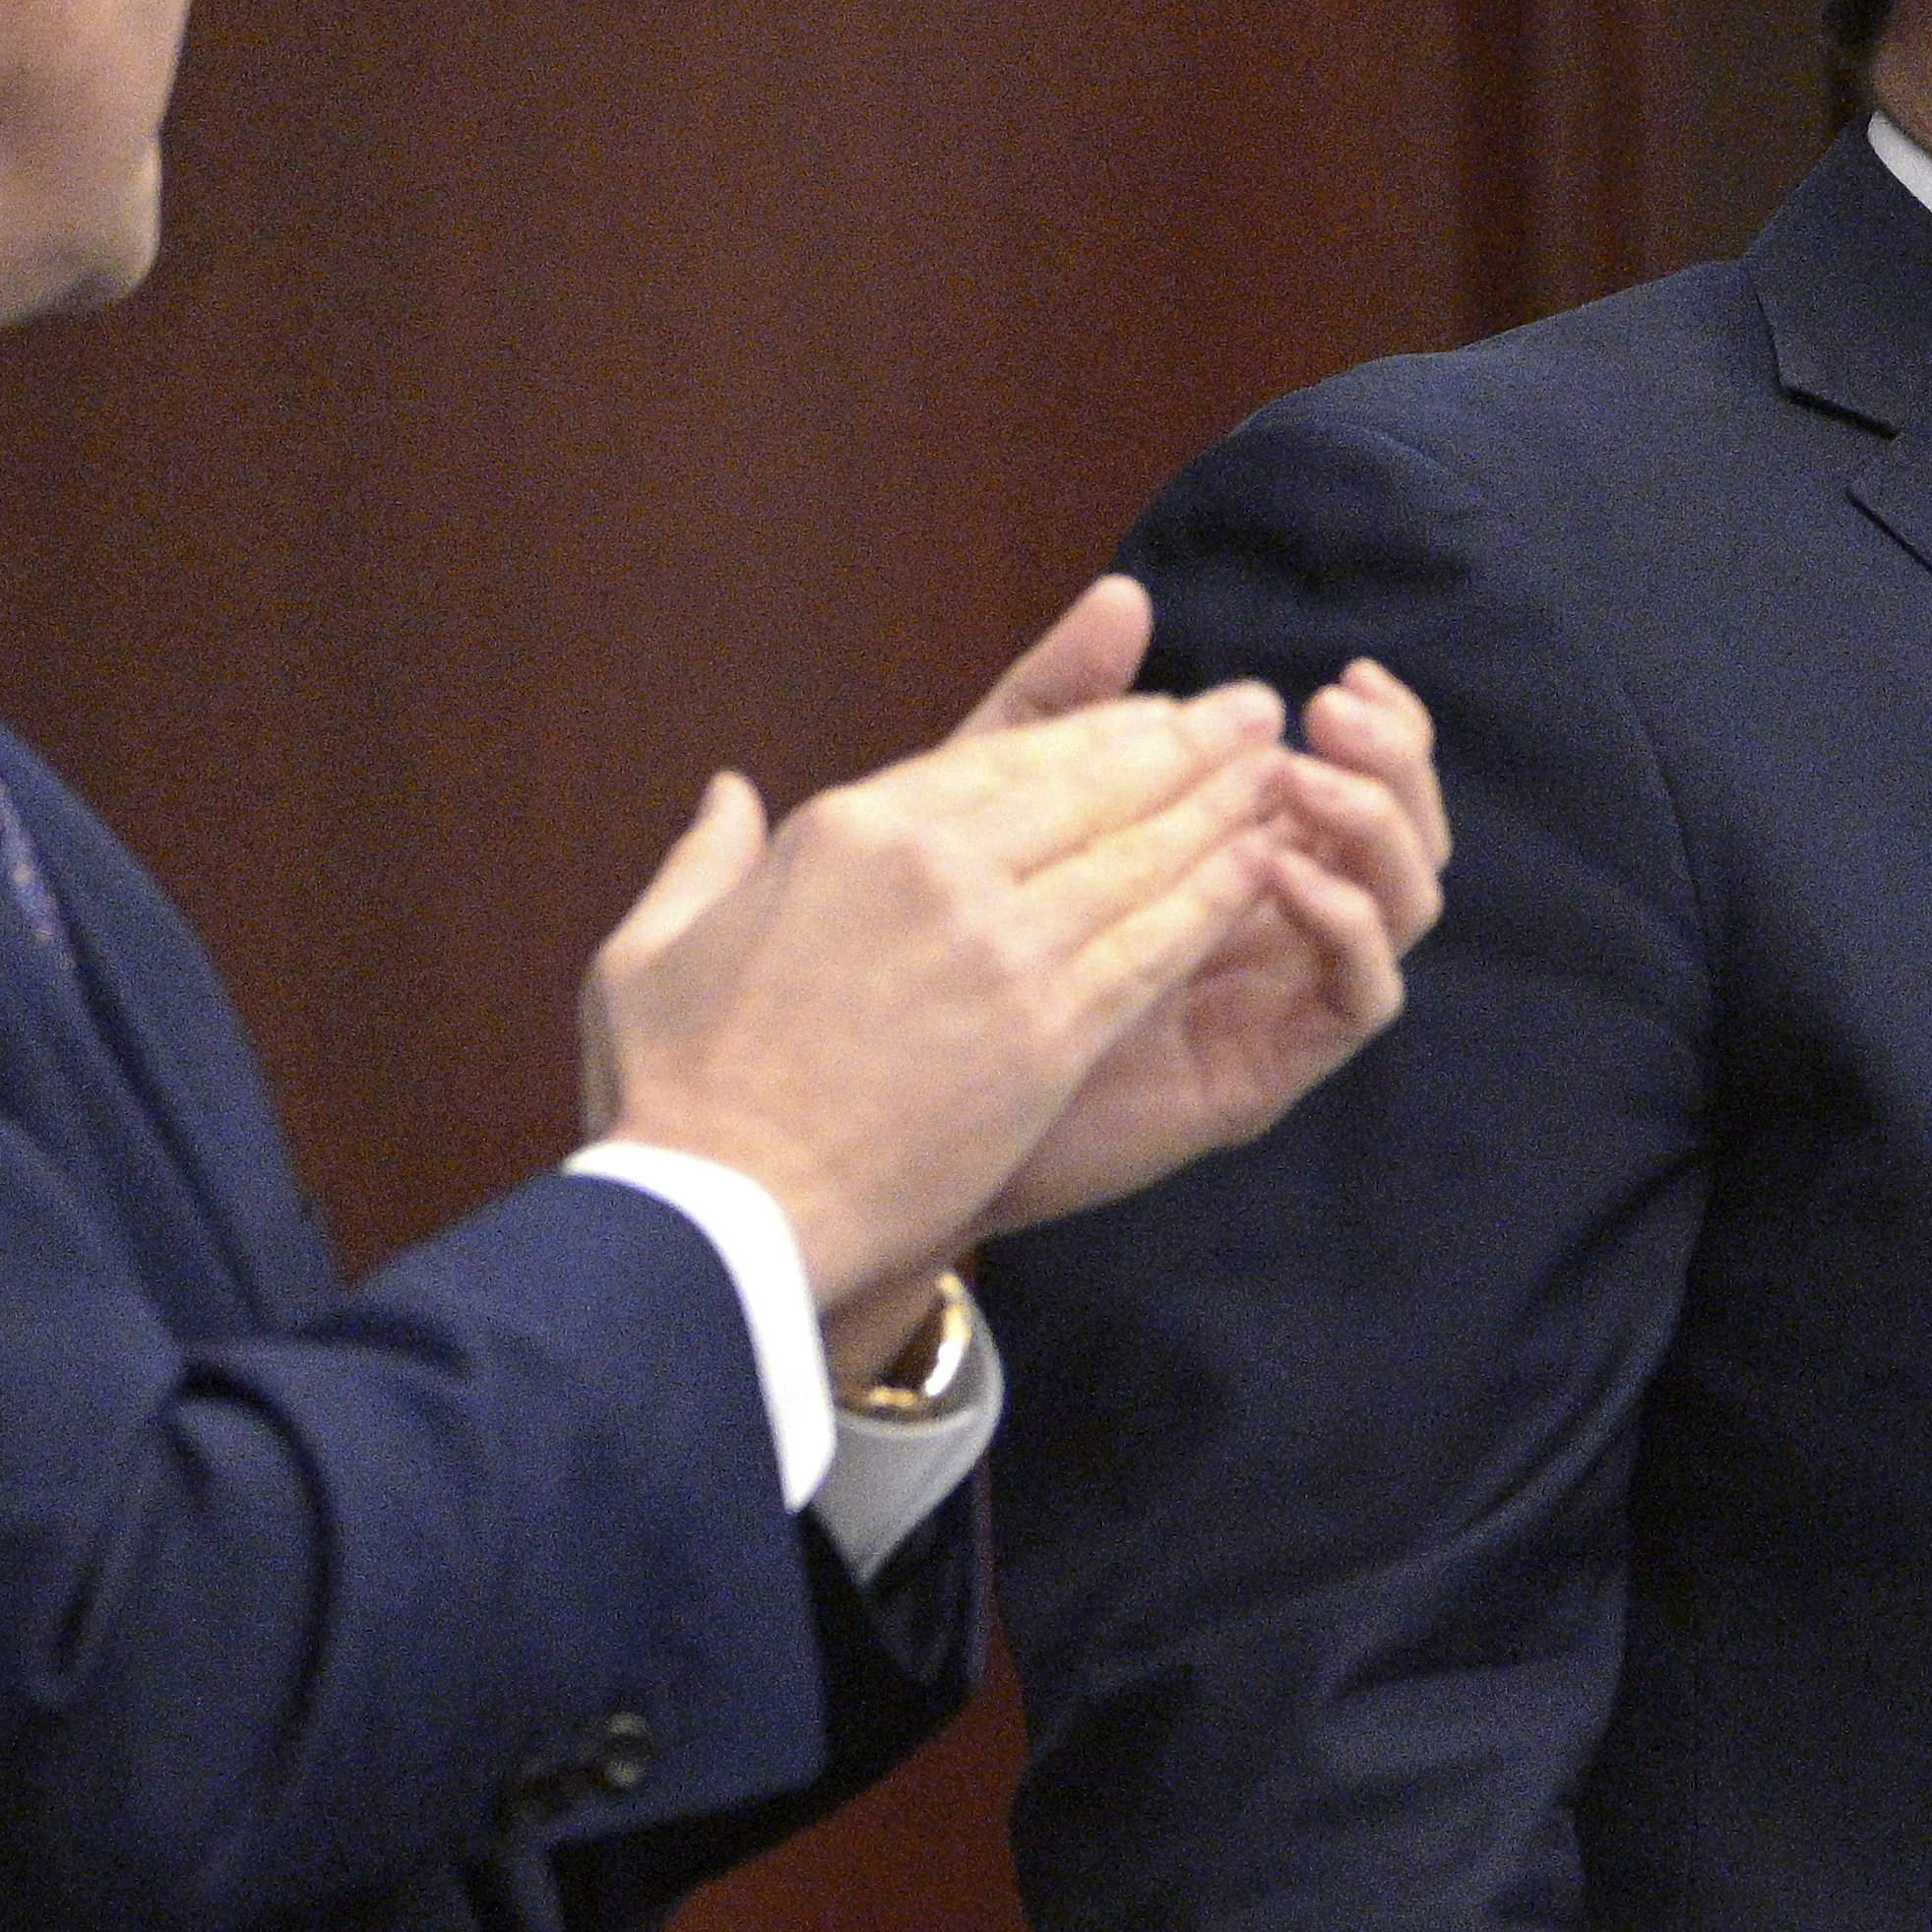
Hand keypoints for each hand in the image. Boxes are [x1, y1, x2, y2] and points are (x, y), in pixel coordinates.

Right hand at [576, 607, 1331, 1335]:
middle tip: (1252, 711)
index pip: (1003, 757)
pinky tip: (1263, 868)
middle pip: (1089, 786)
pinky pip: (1153, 945)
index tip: (1152, 715)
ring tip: (1279, 771)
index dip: (1094, 731)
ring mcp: (999, 948)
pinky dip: (1215, 899)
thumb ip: (705, 857)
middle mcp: (935, 868)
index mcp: (847, 830)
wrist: (725, 1219)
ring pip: (1138, 855)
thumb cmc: (673, 1094)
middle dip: (1185, 744)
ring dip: (1220, 808)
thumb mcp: (652, 947)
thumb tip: (730, 792)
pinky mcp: (1047, 1033)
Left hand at [985, 648, 1447, 1239]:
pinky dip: (1345, 925)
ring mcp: (1283, 995)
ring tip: (1302, 778)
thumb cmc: (954, 963)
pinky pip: (1359, 995)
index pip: (1358, 778)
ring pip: (1404, 904)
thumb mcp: (1001, 807)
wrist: (907, 1114)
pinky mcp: (1270, 1068)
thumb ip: (1065, 709)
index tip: (1351, 677)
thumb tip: (1127, 593)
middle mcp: (1283, 921)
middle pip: (1403, 834)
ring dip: (1373, 828)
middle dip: (1395, 763)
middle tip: (1337, 713)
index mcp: (1245, 856)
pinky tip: (1286, 873)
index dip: (1379, 727)